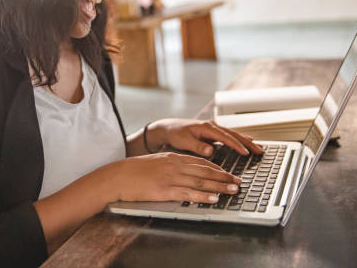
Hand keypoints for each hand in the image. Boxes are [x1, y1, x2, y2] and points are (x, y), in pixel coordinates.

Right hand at [110, 152, 241, 203]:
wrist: (118, 176)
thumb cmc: (134, 170)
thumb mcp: (156, 162)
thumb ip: (171, 164)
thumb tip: (185, 171)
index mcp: (173, 158)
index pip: (201, 161)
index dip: (217, 168)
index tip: (229, 172)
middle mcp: (175, 166)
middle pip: (205, 171)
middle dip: (224, 176)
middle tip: (238, 181)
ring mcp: (171, 178)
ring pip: (200, 182)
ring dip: (220, 186)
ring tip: (233, 190)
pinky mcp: (165, 191)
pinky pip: (188, 194)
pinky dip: (203, 197)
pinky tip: (213, 199)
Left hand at [147, 118, 263, 157]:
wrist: (168, 128)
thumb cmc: (175, 134)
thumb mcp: (184, 141)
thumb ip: (197, 146)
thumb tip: (211, 150)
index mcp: (206, 127)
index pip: (225, 137)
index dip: (236, 145)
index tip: (246, 152)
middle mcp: (212, 126)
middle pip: (234, 134)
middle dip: (248, 143)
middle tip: (259, 151)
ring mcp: (214, 129)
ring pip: (234, 134)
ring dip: (247, 141)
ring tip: (259, 147)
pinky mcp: (213, 133)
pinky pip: (230, 136)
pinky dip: (240, 139)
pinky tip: (248, 142)